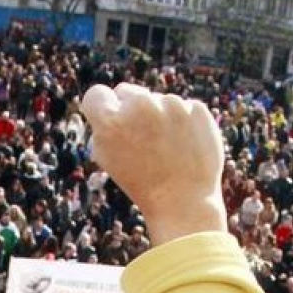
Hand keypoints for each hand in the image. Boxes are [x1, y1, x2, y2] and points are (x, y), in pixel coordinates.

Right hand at [80, 84, 226, 244]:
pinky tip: (183, 146)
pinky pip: (183, 107)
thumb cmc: (139, 182)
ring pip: (157, 100)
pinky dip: (183, 122)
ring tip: (165, 148)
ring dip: (158, 116)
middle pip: (126, 91)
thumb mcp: (107, 157)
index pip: (96, 94)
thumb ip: (103, 127)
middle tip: (140, 137)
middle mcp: (140, 105)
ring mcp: (171, 104)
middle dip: (129, 109)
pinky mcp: (196, 108)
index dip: (101, 109)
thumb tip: (110, 105)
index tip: (109, 120)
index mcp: (111, 119)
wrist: (183, 201)